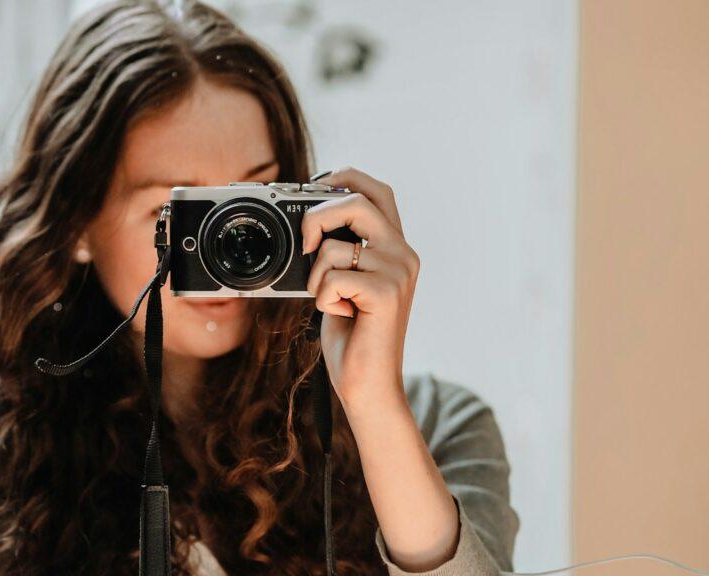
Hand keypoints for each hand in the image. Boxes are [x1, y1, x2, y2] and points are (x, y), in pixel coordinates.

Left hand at [301, 167, 419, 410]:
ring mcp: (398, 272)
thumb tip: (309, 223)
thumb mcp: (343, 282)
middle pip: (356, 202)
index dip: (345, 178)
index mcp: (394, 247)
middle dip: (317, 217)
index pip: (377, 190)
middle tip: (305, 245)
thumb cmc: (353, 335)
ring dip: (316, 277)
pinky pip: (333, 278)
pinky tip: (342, 315)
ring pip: (334, 247)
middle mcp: (403, 254)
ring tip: (332, 301)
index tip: (315, 189)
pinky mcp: (386, 293)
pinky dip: (323, 298)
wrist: (368, 383)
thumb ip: (339, 250)